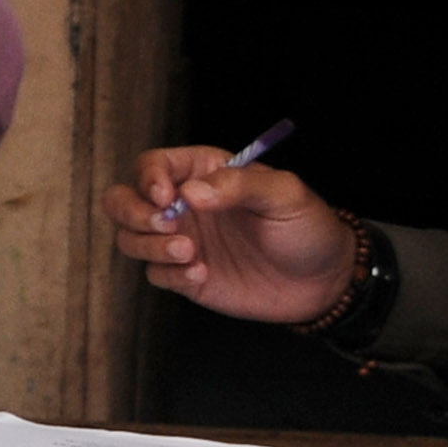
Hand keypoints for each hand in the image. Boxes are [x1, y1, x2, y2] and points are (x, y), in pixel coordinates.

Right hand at [102, 147, 359, 325]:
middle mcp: (183, 205)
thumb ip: (238, 185)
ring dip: (150, 246)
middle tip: (165, 227)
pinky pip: (155, 274)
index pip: (153, 165)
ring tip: (191, 255)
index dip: (148, 179)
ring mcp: (182, 241)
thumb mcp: (285, 194)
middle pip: (123, 200)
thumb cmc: (307, 227)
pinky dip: (170, 275)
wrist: (324, 282)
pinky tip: (202, 275)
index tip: (166, 199)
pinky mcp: (185, 276)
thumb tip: (189, 194)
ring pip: (131, 238)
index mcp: (203, 172)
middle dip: (132, 213)